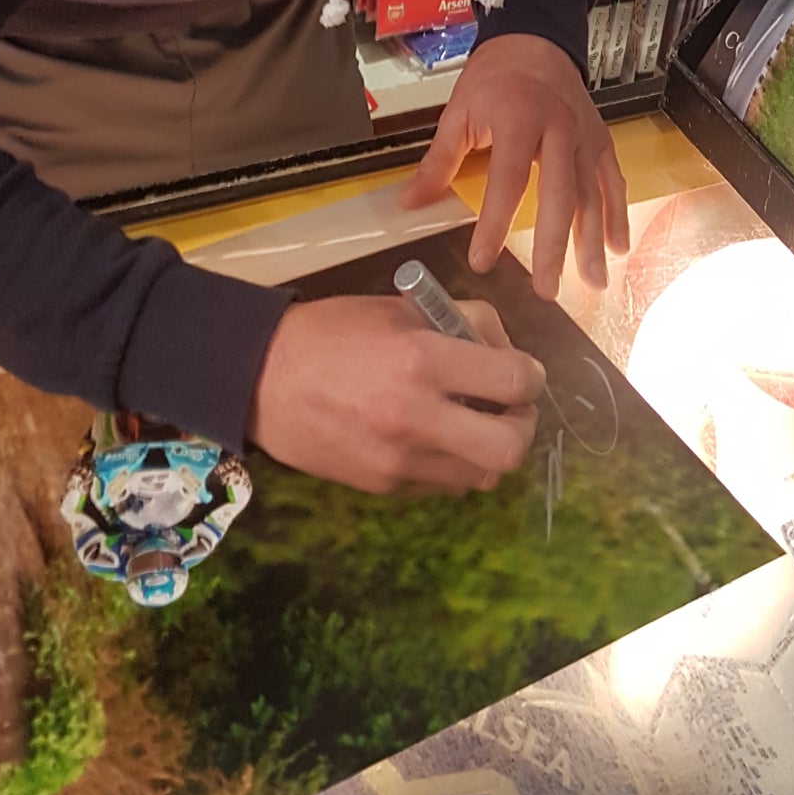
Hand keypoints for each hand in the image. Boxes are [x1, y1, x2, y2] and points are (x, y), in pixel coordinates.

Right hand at [248, 295, 542, 494]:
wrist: (261, 378)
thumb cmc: (332, 332)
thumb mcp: (400, 308)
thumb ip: (459, 324)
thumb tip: (503, 349)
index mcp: (422, 360)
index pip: (513, 380)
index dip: (531, 376)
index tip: (524, 373)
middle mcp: (417, 417)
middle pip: (510, 448)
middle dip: (522, 425)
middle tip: (509, 407)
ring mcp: (400, 460)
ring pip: (482, 475)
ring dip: (488, 449)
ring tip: (471, 422)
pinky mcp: (384, 486)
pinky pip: (443, 484)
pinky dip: (452, 462)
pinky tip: (433, 436)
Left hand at [403, 35, 628, 298]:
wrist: (534, 41)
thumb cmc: (494, 77)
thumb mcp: (459, 113)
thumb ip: (438, 162)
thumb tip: (410, 203)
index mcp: (518, 119)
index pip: (508, 180)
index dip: (496, 223)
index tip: (482, 260)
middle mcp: (558, 129)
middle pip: (560, 196)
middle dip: (555, 246)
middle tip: (546, 289)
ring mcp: (584, 136)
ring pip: (592, 195)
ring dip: (592, 242)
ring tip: (590, 283)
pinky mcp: (600, 141)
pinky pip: (612, 182)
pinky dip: (617, 216)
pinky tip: (617, 248)